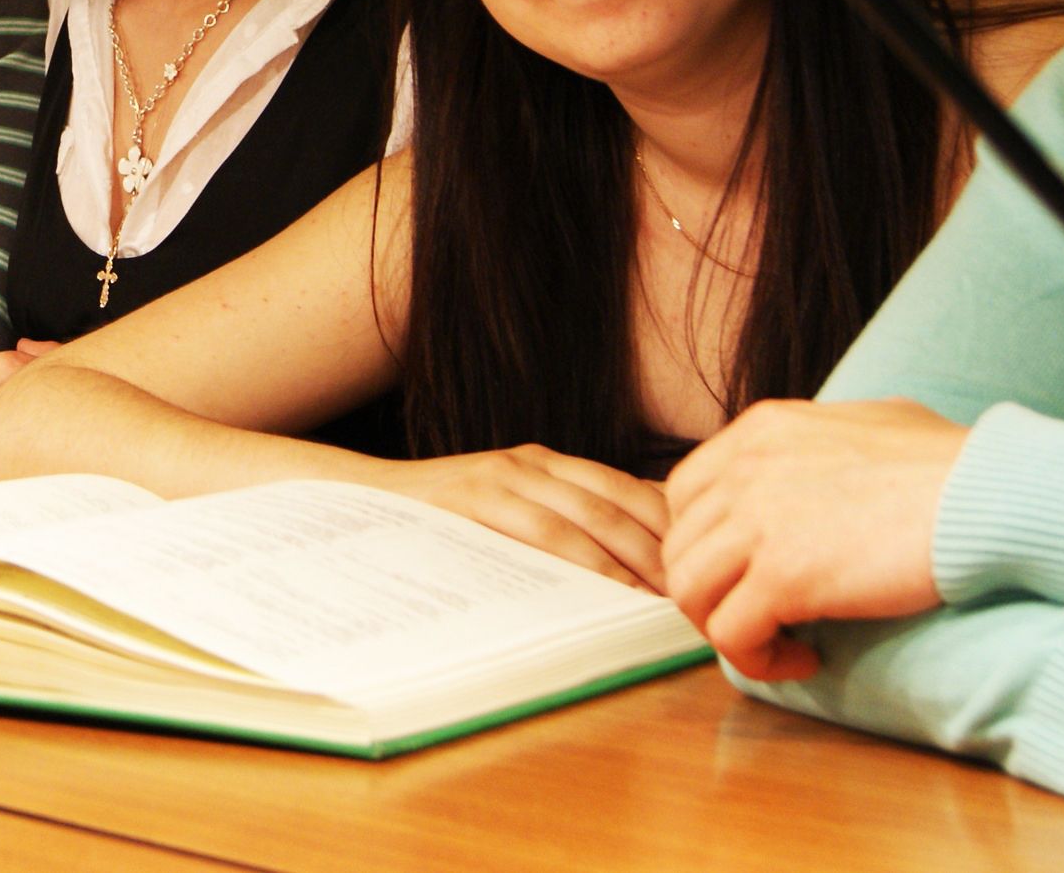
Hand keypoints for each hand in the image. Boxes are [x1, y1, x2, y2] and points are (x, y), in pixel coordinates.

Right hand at [360, 444, 670, 589]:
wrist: (357, 499)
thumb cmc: (439, 521)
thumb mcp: (505, 511)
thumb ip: (556, 523)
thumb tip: (631, 567)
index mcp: (547, 463)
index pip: (631, 488)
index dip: (673, 527)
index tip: (705, 566)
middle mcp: (532, 463)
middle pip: (621, 503)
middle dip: (666, 551)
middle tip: (699, 593)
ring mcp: (504, 478)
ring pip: (591, 518)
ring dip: (636, 562)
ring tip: (666, 600)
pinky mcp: (476, 499)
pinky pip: (545, 534)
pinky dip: (586, 564)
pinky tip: (611, 591)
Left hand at [665, 398, 967, 681]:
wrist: (988, 494)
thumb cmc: (952, 463)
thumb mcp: (870, 421)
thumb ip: (826, 440)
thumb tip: (829, 456)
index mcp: (761, 430)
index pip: (685, 493)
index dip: (706, 541)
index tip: (745, 571)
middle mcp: (745, 470)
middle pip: (679, 545)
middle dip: (712, 590)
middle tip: (760, 615)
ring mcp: (756, 522)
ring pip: (687, 591)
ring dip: (724, 627)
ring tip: (776, 642)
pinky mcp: (782, 577)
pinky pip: (730, 634)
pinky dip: (755, 658)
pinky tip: (802, 660)